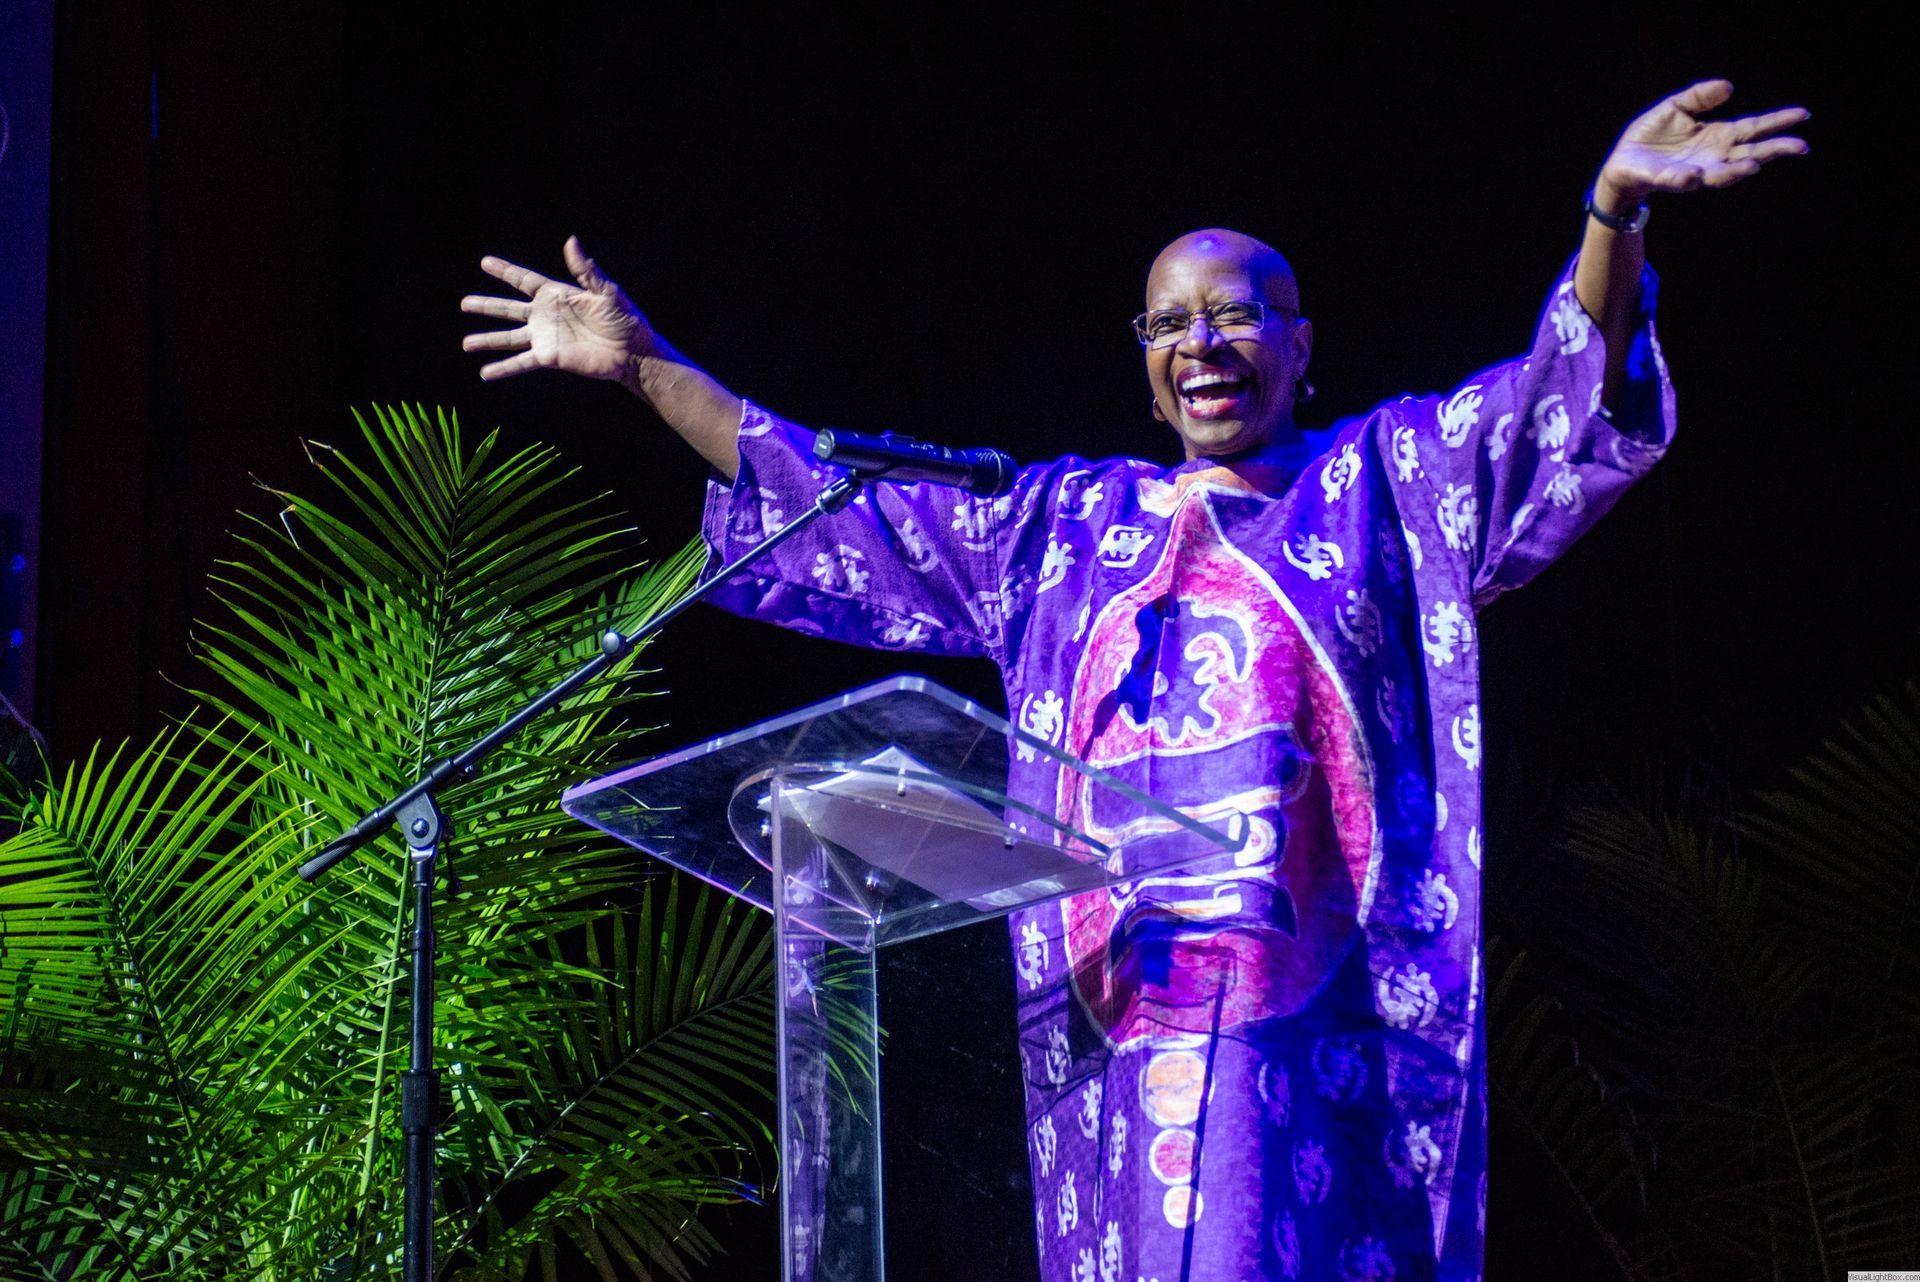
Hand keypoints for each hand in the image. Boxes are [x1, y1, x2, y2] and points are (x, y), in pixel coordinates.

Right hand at [460, 236, 651, 381]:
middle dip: (487, 306)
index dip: (505, 271)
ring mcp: (545, 337)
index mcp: (557, 295)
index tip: (485, 262)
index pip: (524, 280)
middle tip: (464, 303)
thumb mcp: (605, 291)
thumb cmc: (624, 318)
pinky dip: (503, 368)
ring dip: (487, 340)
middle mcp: (546, 315)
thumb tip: (571, 241)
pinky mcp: (549, 358)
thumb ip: (585, 270)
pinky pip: (521, 362)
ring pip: (509, 337)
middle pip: (509, 309)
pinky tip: (485, 373)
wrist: (632, 351)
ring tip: (465, 344)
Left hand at [1597, 80, 1808, 209]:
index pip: (1753, 129)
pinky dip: (1687, 179)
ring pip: (1720, 174)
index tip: (1802, 115)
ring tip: (1753, 166)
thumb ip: (1699, 97)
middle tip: (1799, 147)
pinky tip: (1696, 175)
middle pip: (1749, 154)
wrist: (1623, 161)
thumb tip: (1728, 87)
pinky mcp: (1667, 180)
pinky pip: (1679, 181)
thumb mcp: (1676, 107)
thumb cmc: (1652, 136)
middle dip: (1773, 151)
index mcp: (1718, 137)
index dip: (1777, 122)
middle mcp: (1712, 157)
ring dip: (1736, 171)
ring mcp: (1693, 171)